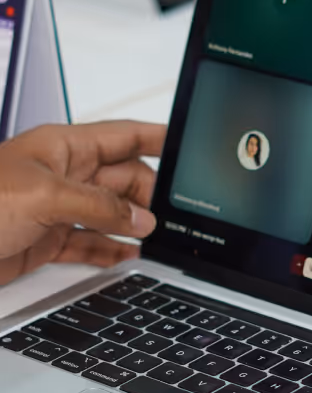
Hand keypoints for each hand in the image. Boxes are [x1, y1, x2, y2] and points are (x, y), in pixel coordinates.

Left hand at [0, 121, 164, 284]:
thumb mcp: (44, 196)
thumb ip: (99, 207)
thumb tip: (140, 219)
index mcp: (63, 148)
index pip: (124, 136)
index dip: (157, 139)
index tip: (185, 148)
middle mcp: (63, 176)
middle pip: (124, 179)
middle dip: (148, 195)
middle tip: (165, 216)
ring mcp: (57, 209)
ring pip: (111, 214)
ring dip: (134, 226)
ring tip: (155, 238)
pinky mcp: (48, 241)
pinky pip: (91, 244)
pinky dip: (111, 251)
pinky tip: (128, 256)